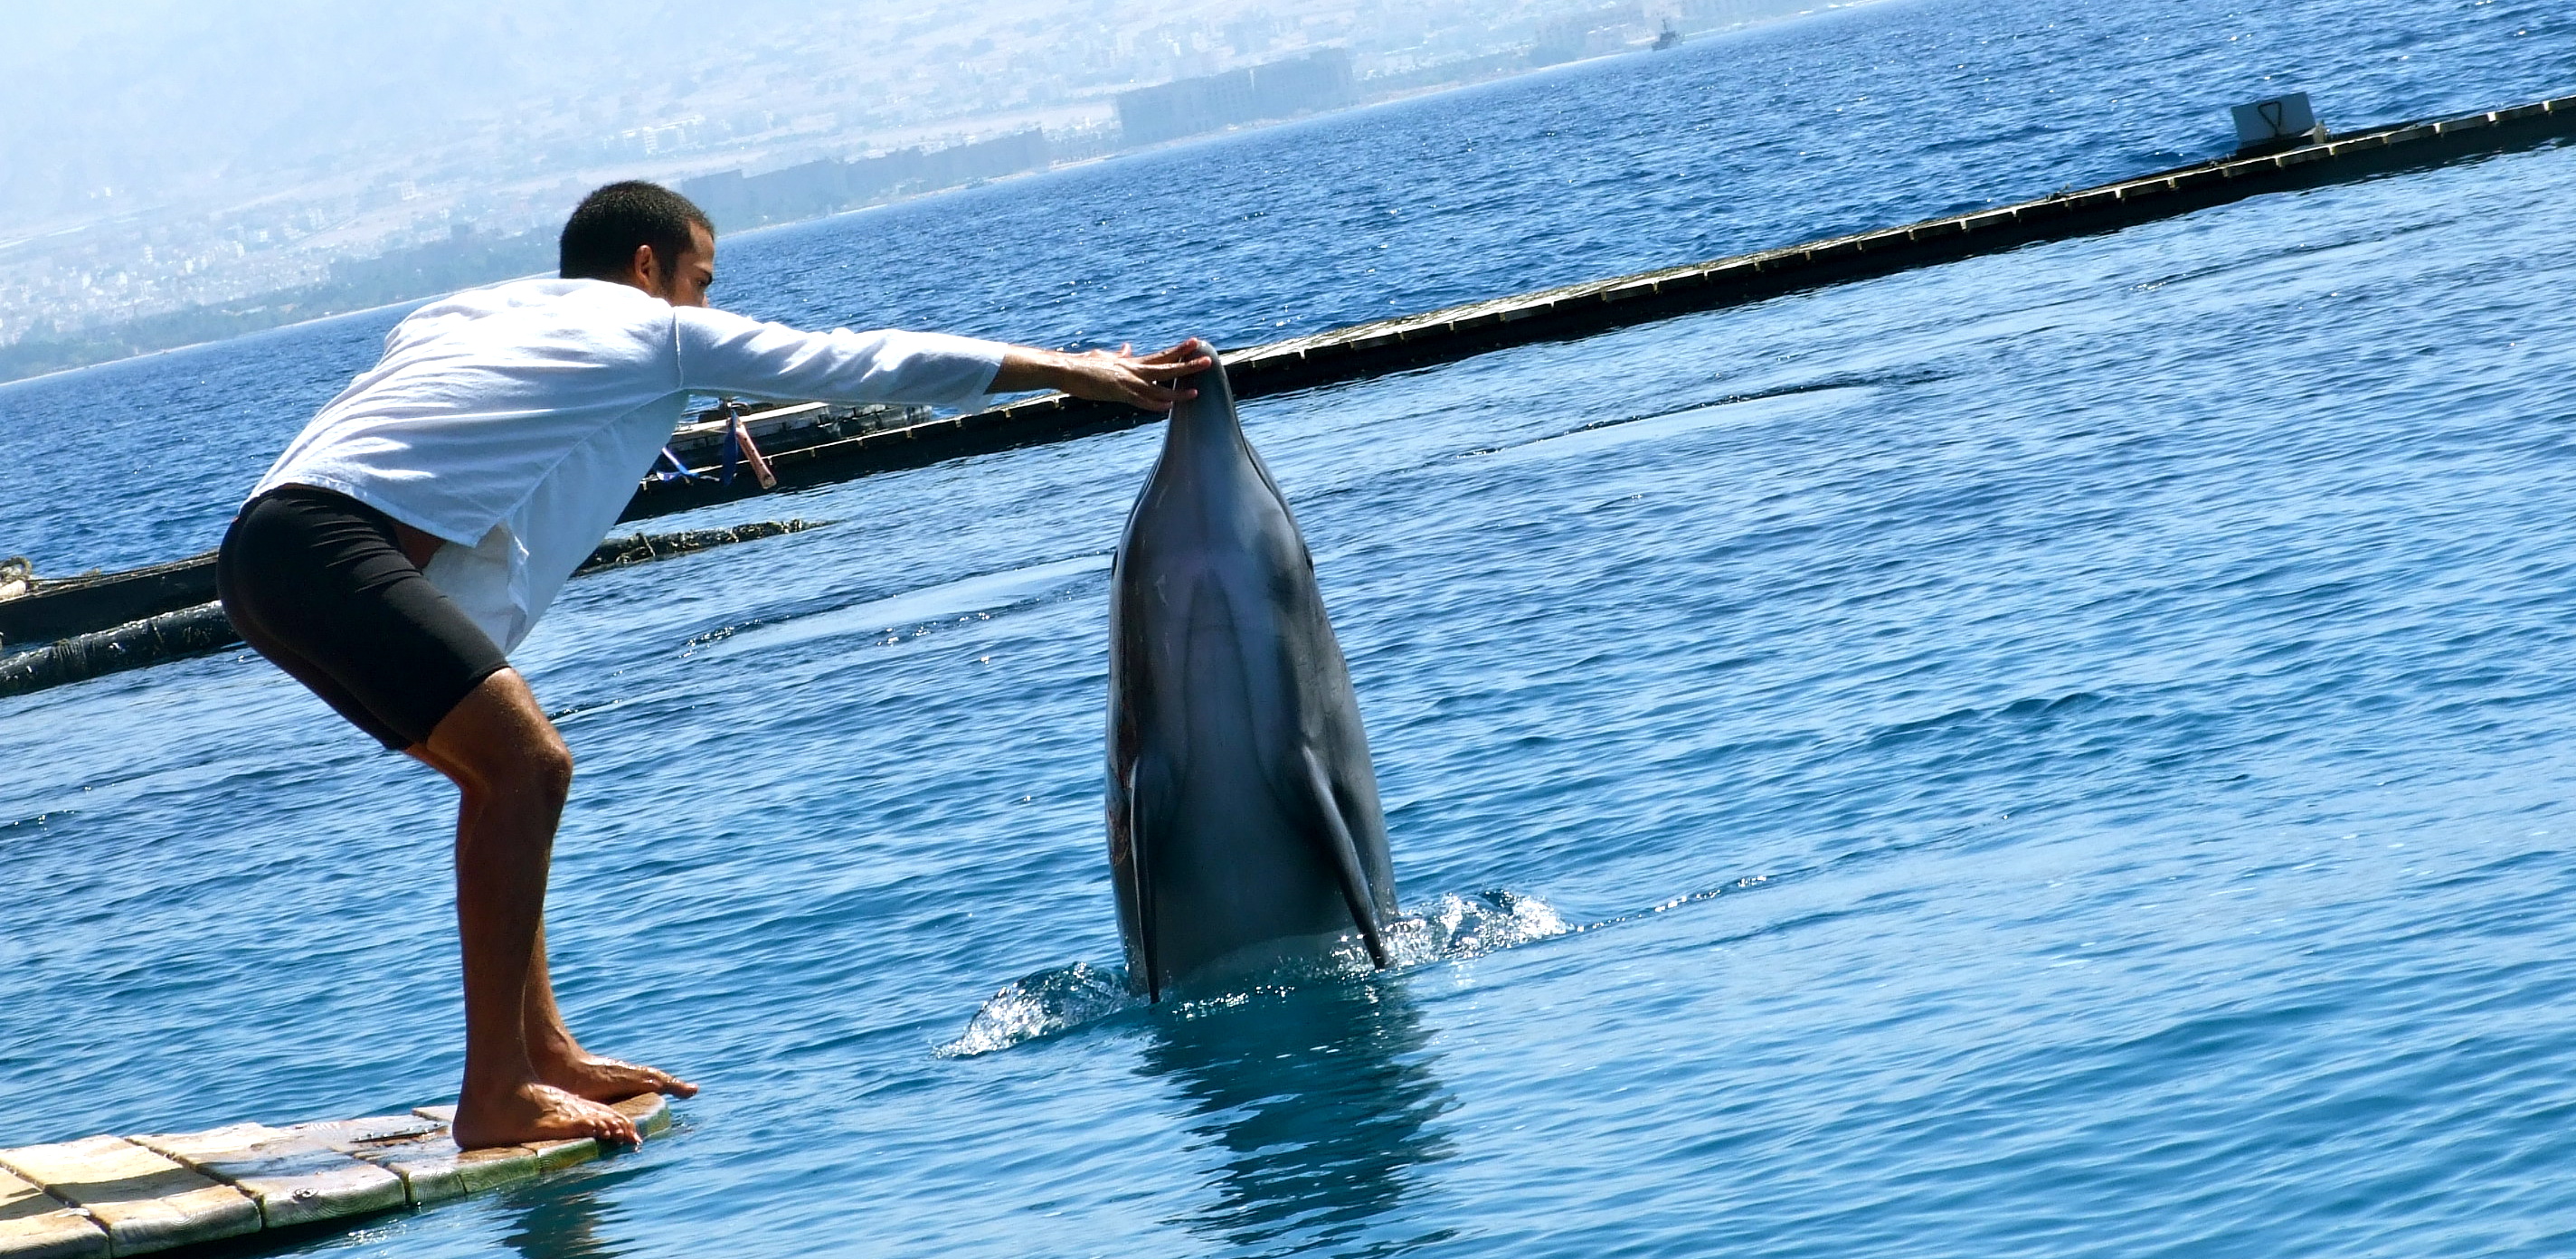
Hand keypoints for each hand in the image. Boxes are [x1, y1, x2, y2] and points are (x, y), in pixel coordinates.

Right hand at [994, 339, 1215, 409]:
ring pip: (1158, 387)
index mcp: (1131, 362)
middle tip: (1208, 359)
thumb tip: (1127, 347)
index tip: (1195, 343)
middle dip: (1187, 365)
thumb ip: (1119, 355)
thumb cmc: (1082, 365)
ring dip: (1178, 390)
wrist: (1065, 368)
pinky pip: (1141, 401)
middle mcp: (1132, 369)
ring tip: (1197, 390)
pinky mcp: (1117, 393)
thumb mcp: (1104, 356)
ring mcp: (1126, 381)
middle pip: (1166, 366)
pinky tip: (1169, 407)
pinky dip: (1155, 405)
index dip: (1179, 350)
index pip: (1161, 355)